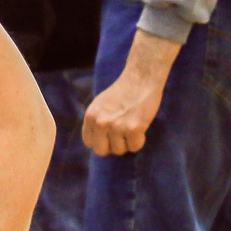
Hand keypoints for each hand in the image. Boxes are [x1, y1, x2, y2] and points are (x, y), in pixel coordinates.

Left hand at [82, 32, 180, 155]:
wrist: (140, 79)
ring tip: (133, 129)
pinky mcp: (133, 128)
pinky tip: (141, 128)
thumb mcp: (101, 104)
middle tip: (122, 136)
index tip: (110, 136)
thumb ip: (97, 121)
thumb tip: (99, 141)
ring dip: (127, 143)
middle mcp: (100, 123)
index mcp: (90, 116)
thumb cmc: (123, 91)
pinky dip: (139, 141)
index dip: (101, 141)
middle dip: (113, 146)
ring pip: (119, 150)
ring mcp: (116, 126)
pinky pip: (135, 147)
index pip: (89, 143)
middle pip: (101, 151)